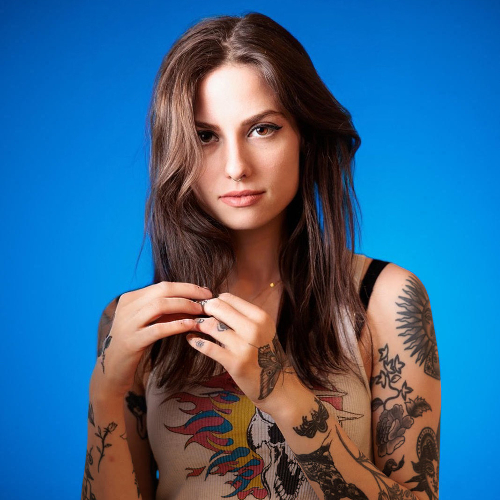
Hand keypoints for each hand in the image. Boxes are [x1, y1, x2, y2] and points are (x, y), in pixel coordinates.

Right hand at [92, 281, 212, 397]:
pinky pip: (158, 329)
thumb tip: (194, 301)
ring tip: (200, 311)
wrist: (113, 368)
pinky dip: (177, 325)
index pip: (162, 285)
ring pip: (160, 306)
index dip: (186, 287)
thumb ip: (165, 310)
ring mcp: (128, 324)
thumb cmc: (136, 341)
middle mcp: (127, 307)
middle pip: (163, 291)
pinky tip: (190, 325)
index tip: (204, 291)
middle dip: (189, 292)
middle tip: (208, 298)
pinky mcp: (131, 341)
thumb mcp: (148, 321)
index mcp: (130, 298)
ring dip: (184, 306)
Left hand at [186, 293, 296, 410]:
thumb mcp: (263, 329)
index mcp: (260, 317)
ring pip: (211, 325)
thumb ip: (243, 317)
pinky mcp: (233, 362)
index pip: (229, 298)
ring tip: (194, 326)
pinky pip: (207, 347)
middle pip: (218, 307)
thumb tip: (217, 304)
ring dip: (198, 324)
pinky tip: (191, 340)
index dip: (215, 300)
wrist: (278, 385)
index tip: (209, 307)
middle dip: (204, 309)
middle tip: (198, 314)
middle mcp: (253, 328)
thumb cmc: (266, 354)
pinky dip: (195, 341)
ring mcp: (243, 346)